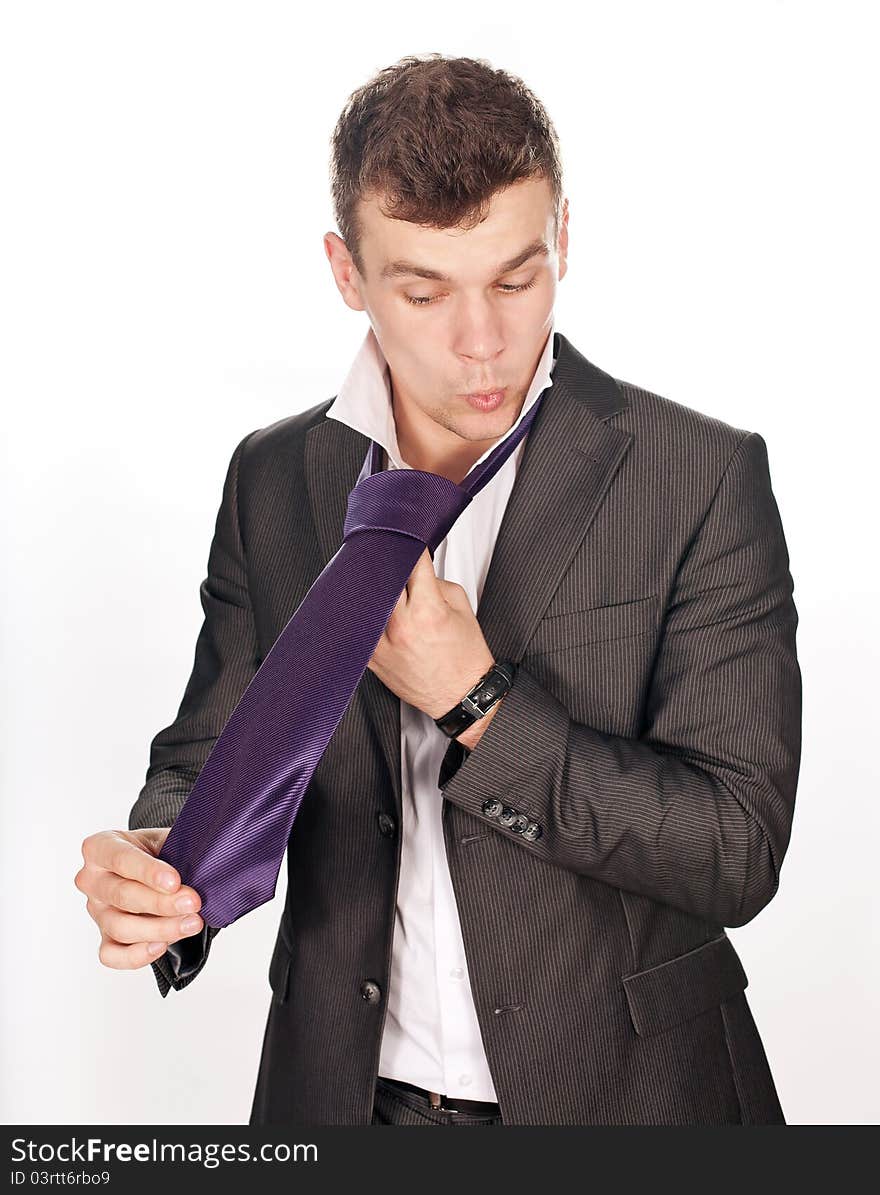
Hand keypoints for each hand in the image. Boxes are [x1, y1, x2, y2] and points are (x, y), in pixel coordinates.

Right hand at [75, 828, 203, 968]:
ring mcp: (97, 912)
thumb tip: (200, 865)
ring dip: (160, 929)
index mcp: (100, 847)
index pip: (120, 858)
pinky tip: (161, 946)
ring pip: (121, 927)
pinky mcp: (104, 938)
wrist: (157, 870)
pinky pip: (112, 955)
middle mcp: (92, 880)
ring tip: (192, 924)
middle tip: (193, 903)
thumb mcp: (164, 839)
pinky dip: (136, 955)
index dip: (148, 871)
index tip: (174, 881)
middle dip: (161, 902)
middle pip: (122, 895)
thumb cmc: (158, 851)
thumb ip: (175, 848)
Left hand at [367, 547, 494, 719]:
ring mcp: (382, 644)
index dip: (410, 546)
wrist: (462, 696)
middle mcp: (401, 626)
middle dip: (387, 563)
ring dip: (370, 588)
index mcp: (427, 610)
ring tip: (375, 581)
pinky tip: (367, 608)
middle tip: (389, 557)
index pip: (411, 563)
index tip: (407, 541)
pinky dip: (361, 615)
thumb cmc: (465, 658)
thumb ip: (438, 582)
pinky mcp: (371, 659)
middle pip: (382, 578)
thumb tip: (416, 570)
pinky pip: (358, 629)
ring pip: (364, 601)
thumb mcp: (463, 608)